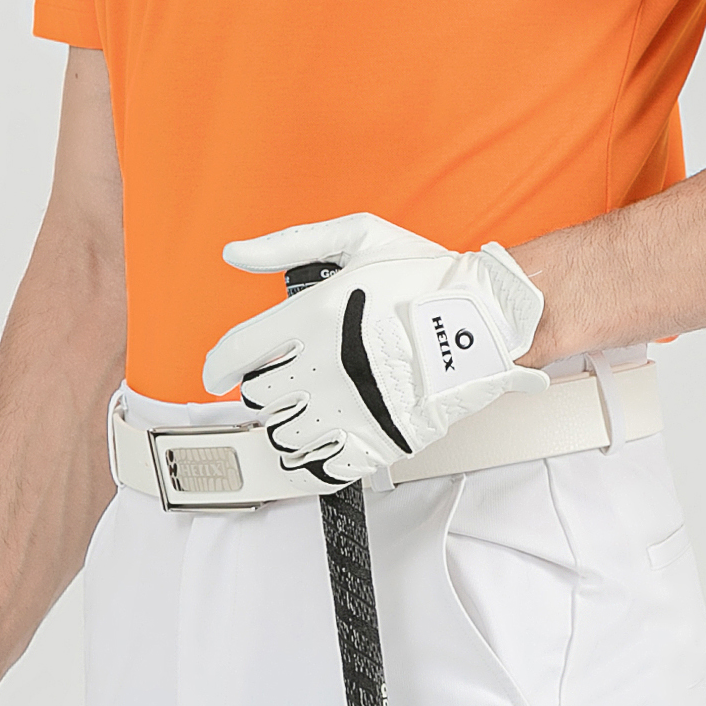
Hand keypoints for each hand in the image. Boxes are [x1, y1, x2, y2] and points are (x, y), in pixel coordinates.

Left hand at [202, 213, 549, 483]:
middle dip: (263, 389)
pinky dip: (311, 458)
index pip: (238, 352)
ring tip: (306, 407)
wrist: (487, 318)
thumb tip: (235, 254)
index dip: (218, 365)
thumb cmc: (426, 275)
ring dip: (285, 424)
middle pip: (258, 398)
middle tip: (282, 380)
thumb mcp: (359, 236)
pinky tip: (322, 438)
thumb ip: (289, 244)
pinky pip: (320, 468)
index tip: (219, 372)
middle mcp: (326, 365)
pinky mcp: (378, 440)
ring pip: (284, 436)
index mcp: (316, 314)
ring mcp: (352, 408)